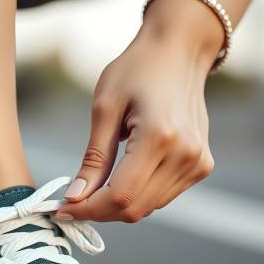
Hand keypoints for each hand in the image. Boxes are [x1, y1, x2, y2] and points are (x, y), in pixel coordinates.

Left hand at [55, 0, 222, 222]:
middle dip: (99, 211)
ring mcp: (198, 163)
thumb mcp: (105, 108)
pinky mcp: (202, 166)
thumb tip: (75, 198)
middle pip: (134, 208)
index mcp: (160, 137)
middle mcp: (185, 155)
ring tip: (94, 189)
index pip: (120, 195)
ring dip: (117, 206)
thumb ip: (93, 159)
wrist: (179, 52)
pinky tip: (121, 177)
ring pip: (148, 208)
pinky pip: (162, 197)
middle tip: (72, 202)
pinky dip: (137, 196)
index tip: (62, 209)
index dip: (88, 209)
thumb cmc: (137, 70)